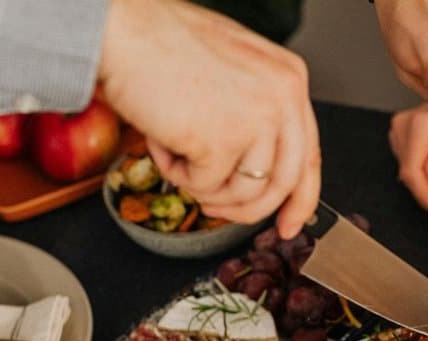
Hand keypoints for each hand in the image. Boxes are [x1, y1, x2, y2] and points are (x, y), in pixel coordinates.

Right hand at [98, 0, 319, 236]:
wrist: (119, 30)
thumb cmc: (160, 43)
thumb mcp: (232, 72)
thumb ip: (257, 113)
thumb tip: (259, 170)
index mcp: (290, 78)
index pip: (308, 155)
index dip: (300, 199)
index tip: (288, 223)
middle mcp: (284, 97)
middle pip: (284, 183)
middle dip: (250, 210)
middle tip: (218, 211)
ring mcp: (258, 119)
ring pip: (244, 193)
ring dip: (205, 187)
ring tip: (177, 152)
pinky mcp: (224, 140)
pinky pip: (204, 187)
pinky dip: (176, 173)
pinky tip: (162, 140)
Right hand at [389, 104, 427, 212]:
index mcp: (419, 124)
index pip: (412, 171)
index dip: (425, 194)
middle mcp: (404, 124)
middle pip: (410, 172)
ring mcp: (399, 128)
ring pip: (408, 168)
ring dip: (427, 178)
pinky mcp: (400, 131)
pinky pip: (408, 160)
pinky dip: (423, 168)